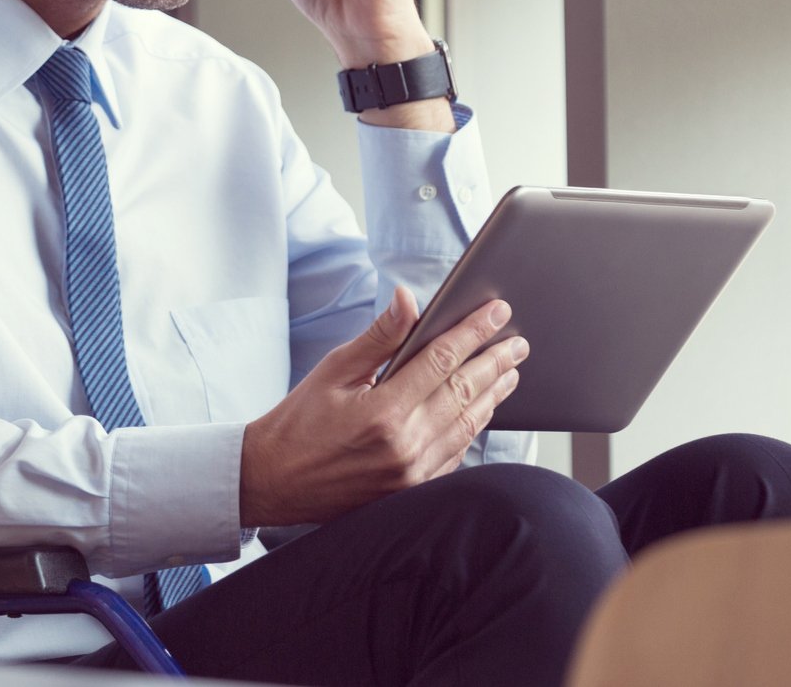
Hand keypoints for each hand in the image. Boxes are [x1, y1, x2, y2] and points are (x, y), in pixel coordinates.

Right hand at [238, 288, 528, 527]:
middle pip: (464, 393)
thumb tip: (407, 299)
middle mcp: (404, 446)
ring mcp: (411, 474)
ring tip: (510, 370)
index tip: (496, 311)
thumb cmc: (298, 423)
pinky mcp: (411, 491)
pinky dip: (473, 427)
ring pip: (467, 426)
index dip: (473, 332)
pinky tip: (483, 409)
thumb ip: (379, 337)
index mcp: (382, 412)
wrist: (273, 482)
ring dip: (492, 394)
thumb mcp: (333, 370)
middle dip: (495, 362)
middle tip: (518, 341)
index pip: (442, 361)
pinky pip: (455, 454)